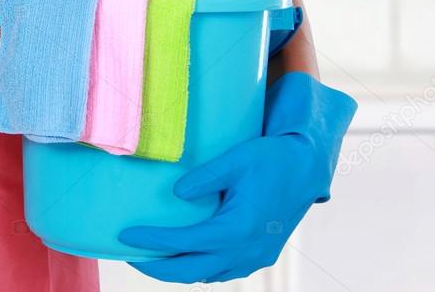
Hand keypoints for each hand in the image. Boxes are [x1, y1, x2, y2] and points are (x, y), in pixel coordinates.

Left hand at [118, 72, 355, 283]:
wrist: (307, 167)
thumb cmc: (272, 159)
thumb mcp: (236, 159)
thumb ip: (204, 177)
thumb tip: (176, 193)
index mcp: (238, 228)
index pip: (185, 243)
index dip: (153, 242)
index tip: (127, 235)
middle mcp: (247, 249)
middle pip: (192, 271)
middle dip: (158, 268)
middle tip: (131, 256)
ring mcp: (256, 256)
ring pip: (208, 275)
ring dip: (179, 270)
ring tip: (153, 257)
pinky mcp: (261, 254)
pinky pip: (224, 271)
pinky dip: (201, 268)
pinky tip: (187, 256)